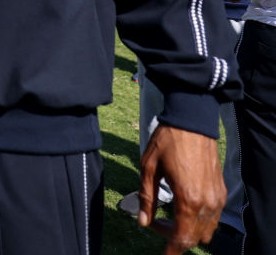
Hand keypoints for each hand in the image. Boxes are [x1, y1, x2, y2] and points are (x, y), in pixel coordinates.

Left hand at [138, 124, 223, 253]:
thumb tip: (142, 222)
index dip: (171, 249)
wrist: (191, 121)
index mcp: (188, 199)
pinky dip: (199, 220)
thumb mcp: (148, 168)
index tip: (163, 254)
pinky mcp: (221, 190)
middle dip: (175, 238)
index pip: (182, 237)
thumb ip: (146, 198)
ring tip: (167, 216)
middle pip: (195, 237)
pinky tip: (181, 206)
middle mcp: (207, 202)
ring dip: (188, 230)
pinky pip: (213, 216)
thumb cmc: (167, 142)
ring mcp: (217, 197)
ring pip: (207, 230)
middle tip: (155, 223)